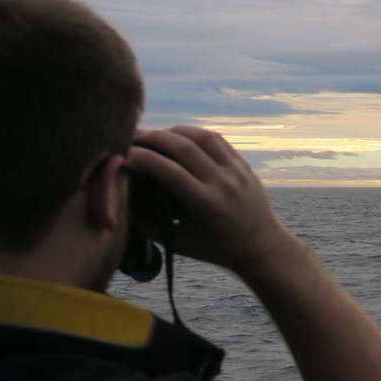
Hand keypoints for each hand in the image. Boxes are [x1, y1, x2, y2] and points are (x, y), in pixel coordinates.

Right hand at [128, 126, 289, 277]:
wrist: (260, 246)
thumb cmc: (214, 249)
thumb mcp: (178, 242)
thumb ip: (147, 223)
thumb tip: (120, 197)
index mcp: (207, 204)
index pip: (169, 171)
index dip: (143, 158)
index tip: (123, 154)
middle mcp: (223, 182)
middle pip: (184, 147)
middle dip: (154, 138)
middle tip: (132, 136)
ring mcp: (236, 170)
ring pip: (202, 137)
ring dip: (174, 131)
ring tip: (154, 135)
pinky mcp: (243, 164)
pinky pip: (217, 140)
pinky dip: (194, 133)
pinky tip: (178, 135)